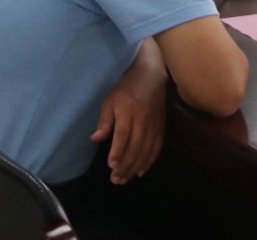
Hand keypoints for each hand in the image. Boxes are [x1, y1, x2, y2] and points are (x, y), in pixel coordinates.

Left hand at [90, 60, 166, 183]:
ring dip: (135, 167)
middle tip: (115, 179)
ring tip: (125, 179)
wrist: (151, 76)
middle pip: (135, 147)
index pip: (123, 134)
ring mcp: (154, 125)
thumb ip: (104, 121)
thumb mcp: (110, 100)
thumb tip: (95, 139)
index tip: (111, 165)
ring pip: (146, 151)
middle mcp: (143, 120)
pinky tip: (141, 171)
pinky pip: (156, 148)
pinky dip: (149, 161)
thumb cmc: (126, 88)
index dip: (118, 151)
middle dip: (125, 165)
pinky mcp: (161, 128)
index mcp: (128, 111)